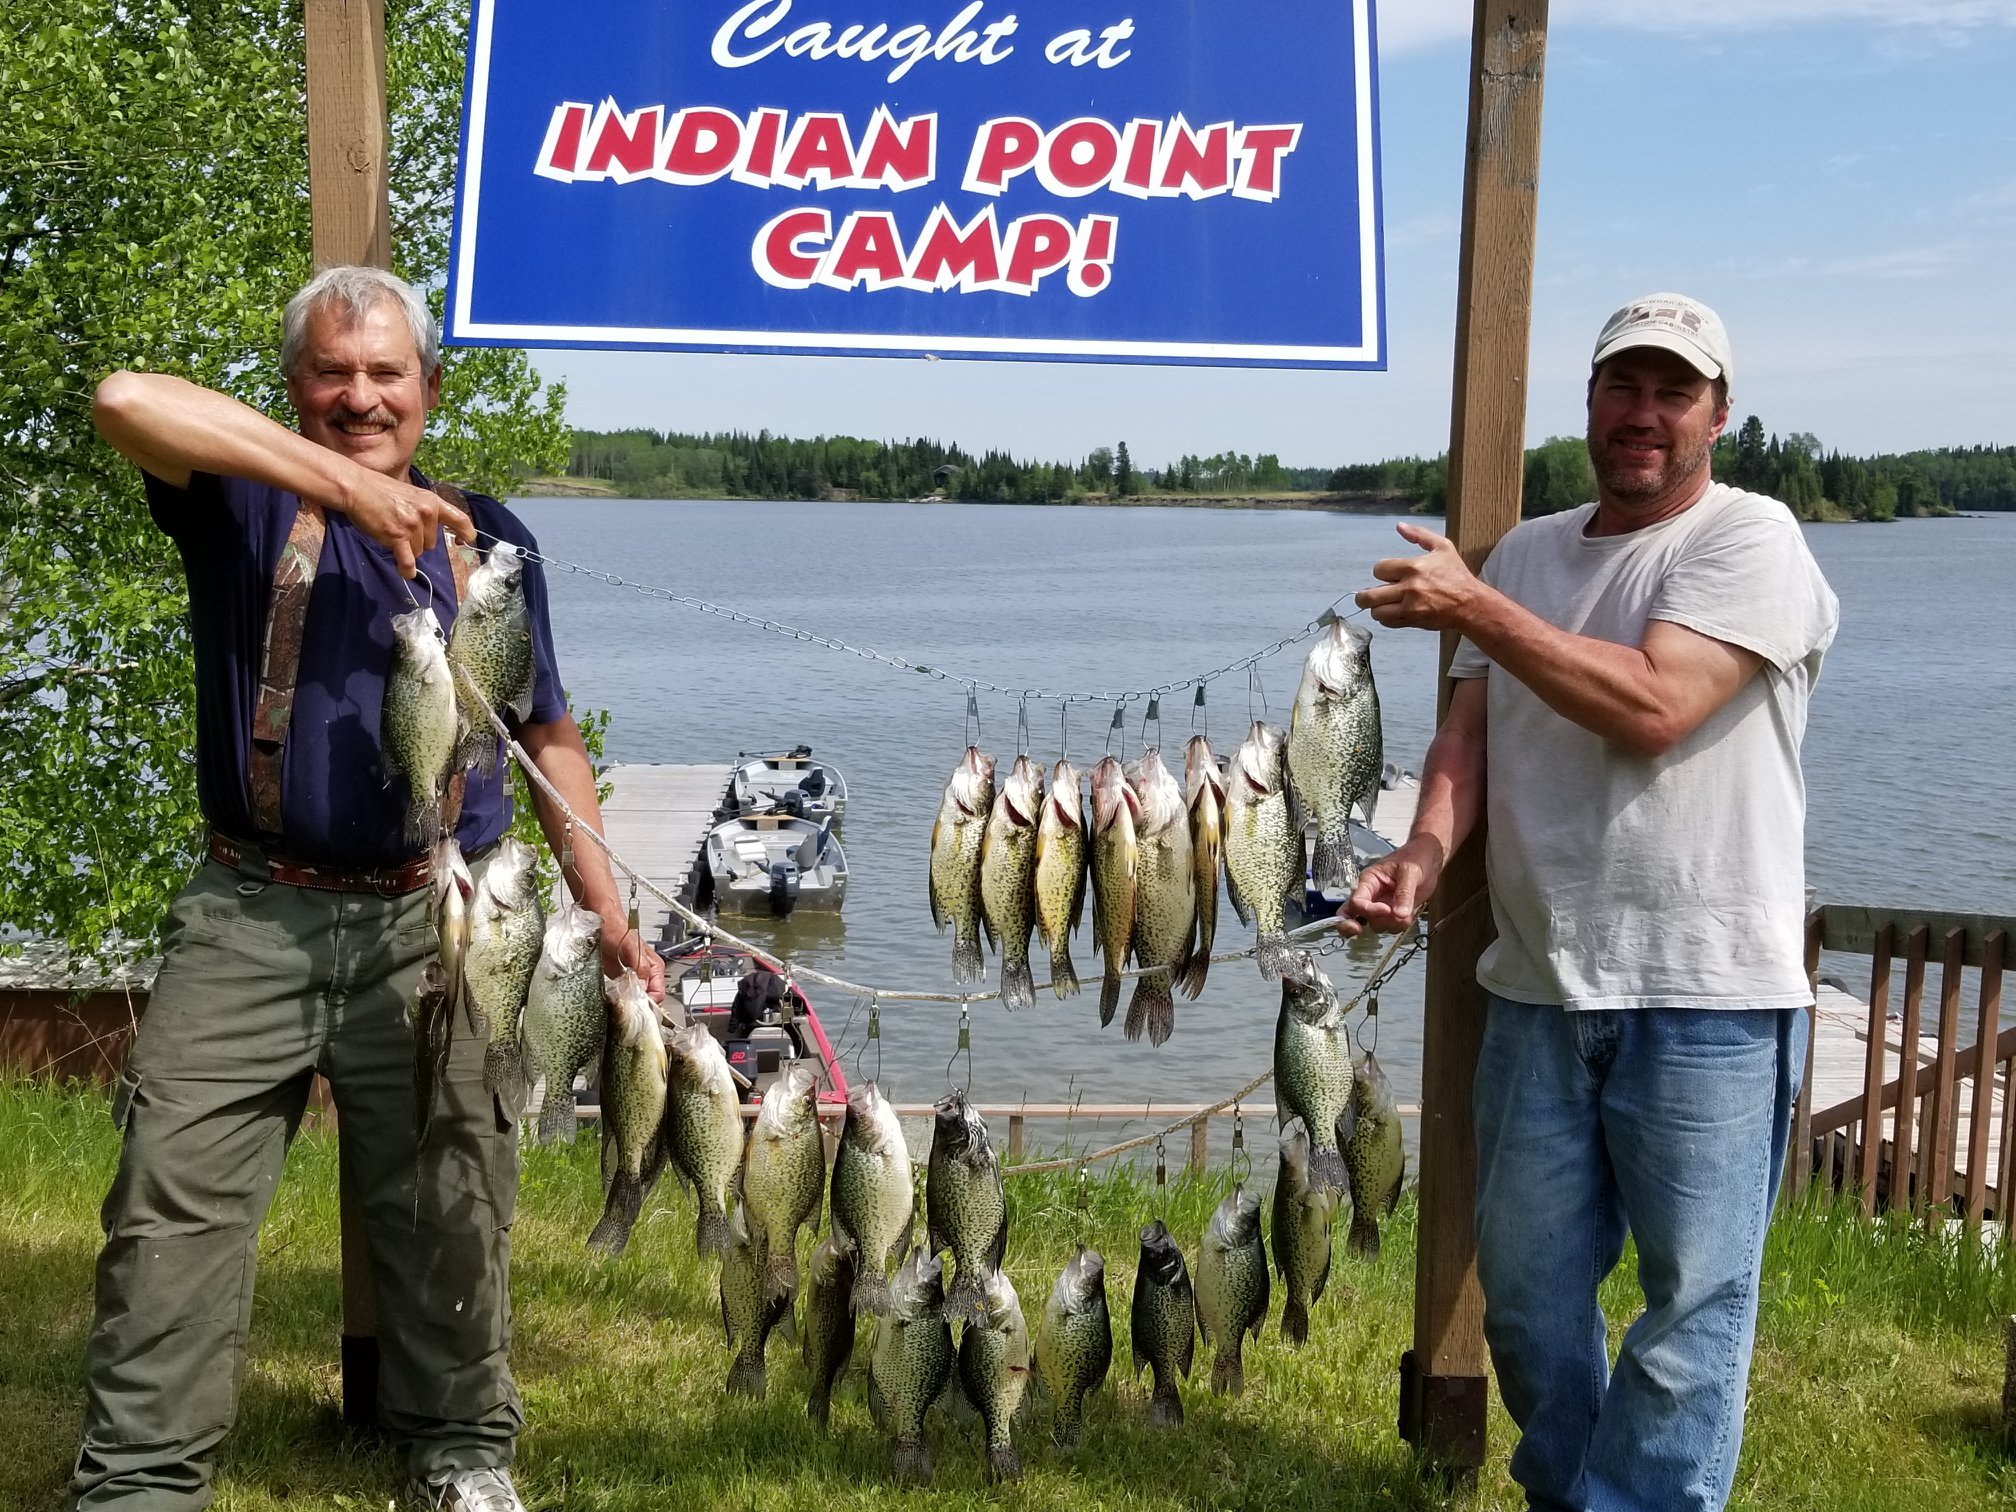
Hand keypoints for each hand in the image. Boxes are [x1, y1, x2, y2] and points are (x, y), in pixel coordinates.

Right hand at [336, 468, 474, 577]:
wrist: (357, 488)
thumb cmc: (380, 490)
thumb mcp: (411, 494)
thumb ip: (424, 510)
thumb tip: (430, 529)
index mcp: (432, 501)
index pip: (459, 519)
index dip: (467, 532)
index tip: (467, 541)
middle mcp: (426, 513)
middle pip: (431, 543)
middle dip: (417, 541)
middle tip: (399, 528)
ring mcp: (413, 525)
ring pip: (418, 551)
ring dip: (406, 548)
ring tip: (390, 532)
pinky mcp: (398, 536)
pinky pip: (407, 561)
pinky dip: (407, 570)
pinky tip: (406, 573)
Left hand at [601, 924, 666, 1002]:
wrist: (602, 925)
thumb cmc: (617, 931)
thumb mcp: (631, 947)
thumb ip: (640, 966)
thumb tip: (643, 986)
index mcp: (654, 967)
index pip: (659, 993)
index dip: (649, 1002)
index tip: (637, 1005)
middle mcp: (646, 975)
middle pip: (648, 999)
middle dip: (639, 1004)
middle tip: (627, 1004)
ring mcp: (633, 979)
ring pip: (637, 999)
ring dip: (629, 1003)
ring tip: (619, 1000)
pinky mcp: (621, 981)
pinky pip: (624, 995)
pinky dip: (620, 999)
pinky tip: (614, 997)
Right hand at [1336, 835, 1444, 937]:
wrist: (1428, 859)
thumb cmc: (1415, 857)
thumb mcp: (1410, 871)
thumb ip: (1404, 893)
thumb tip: (1399, 913)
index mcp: (1369, 880)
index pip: (1357, 901)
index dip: (1369, 910)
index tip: (1387, 909)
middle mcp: (1371, 895)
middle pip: (1357, 916)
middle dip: (1364, 923)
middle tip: (1367, 926)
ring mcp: (1381, 905)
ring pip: (1377, 925)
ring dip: (1392, 924)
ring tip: (1406, 912)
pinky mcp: (1393, 912)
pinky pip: (1391, 927)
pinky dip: (1401, 925)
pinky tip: (1410, 914)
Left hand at [1354, 521, 1482, 631]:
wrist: (1470, 603)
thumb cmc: (1457, 576)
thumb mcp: (1442, 547)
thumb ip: (1419, 535)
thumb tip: (1399, 526)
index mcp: (1413, 567)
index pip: (1378, 570)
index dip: (1381, 572)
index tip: (1388, 574)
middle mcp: (1409, 588)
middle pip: (1369, 596)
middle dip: (1365, 595)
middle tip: (1369, 594)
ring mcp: (1410, 607)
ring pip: (1376, 612)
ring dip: (1376, 608)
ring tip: (1383, 604)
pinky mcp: (1412, 621)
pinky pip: (1388, 623)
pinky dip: (1387, 619)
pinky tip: (1394, 611)